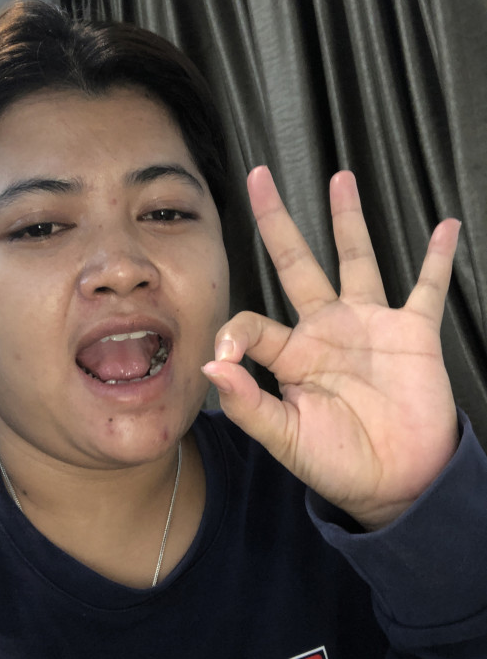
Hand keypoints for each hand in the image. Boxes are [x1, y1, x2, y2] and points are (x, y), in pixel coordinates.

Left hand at [202, 167, 460, 528]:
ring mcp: (369, 325)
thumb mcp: (286, 438)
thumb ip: (249, 404)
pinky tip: (446, 227)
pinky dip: (438, 258)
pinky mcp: (413, 333)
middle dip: (276, 220)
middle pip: (295, 262)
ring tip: (341, 178)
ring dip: (348, 219)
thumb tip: (212, 365)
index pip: (252, 320)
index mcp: (290, 354)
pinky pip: (427, 287)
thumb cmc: (337, 464)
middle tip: (259, 176)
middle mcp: (325, 329)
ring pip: (355, 258)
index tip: (228, 352)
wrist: (397, 481)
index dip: (235, 330)